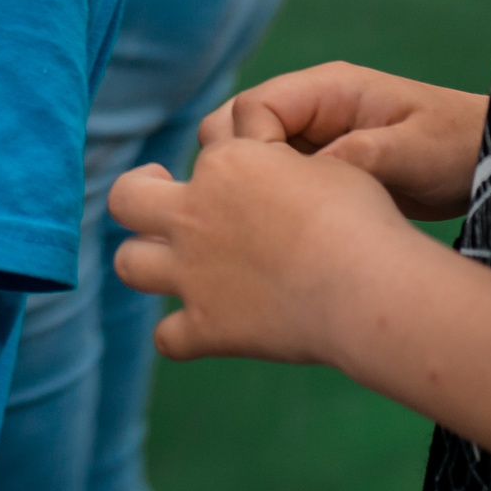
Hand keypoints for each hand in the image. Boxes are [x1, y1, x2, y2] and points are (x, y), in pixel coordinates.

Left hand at [110, 139, 430, 365]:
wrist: (364, 286)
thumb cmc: (358, 219)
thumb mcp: (326, 165)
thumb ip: (284, 163)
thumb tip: (276, 168)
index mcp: (224, 164)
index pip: (207, 152)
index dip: (228, 162)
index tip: (255, 178)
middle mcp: (194, 215)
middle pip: (126, 198)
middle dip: (137, 194)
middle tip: (163, 197)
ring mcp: (192, 274)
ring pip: (128, 263)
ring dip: (144, 262)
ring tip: (171, 265)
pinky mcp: (207, 327)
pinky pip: (167, 339)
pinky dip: (179, 337)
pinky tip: (198, 331)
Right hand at [209, 63, 486, 220]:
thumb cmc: (459, 147)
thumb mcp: (416, 151)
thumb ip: (360, 156)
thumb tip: (304, 179)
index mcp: (328, 89)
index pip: (252, 108)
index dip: (249, 149)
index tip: (269, 195)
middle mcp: (309, 108)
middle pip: (235, 127)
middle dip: (238, 168)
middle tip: (263, 215)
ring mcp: (310, 137)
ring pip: (248, 156)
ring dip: (253, 188)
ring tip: (277, 228)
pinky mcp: (316, 167)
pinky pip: (273, 179)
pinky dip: (270, 202)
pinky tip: (289, 234)